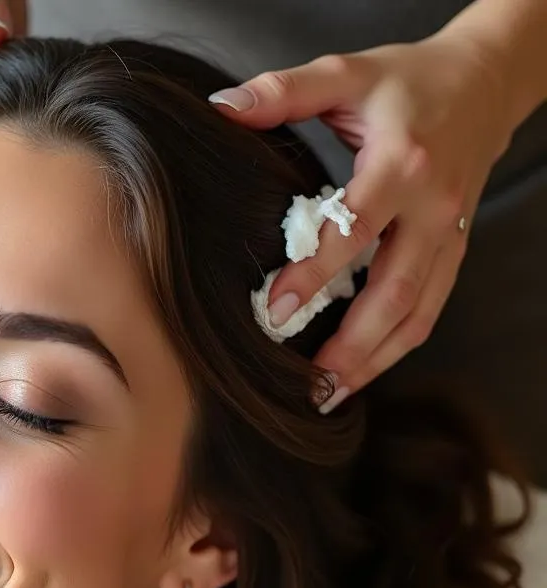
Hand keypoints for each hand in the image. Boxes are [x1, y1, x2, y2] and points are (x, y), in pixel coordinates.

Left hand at [209, 31, 515, 410]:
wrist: (485, 81)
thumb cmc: (408, 81)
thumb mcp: (346, 72)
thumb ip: (284, 91)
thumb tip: (221, 110)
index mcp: (403, 164)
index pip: (355, 229)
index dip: (314, 273)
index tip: (274, 311)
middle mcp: (432, 208)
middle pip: (395, 293)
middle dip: (351, 347)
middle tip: (305, 385)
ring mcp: (449, 236)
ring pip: (418, 315)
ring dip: (374, 362)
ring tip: (328, 395)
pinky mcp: (453, 252)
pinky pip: (429, 311)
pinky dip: (395, 348)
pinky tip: (359, 371)